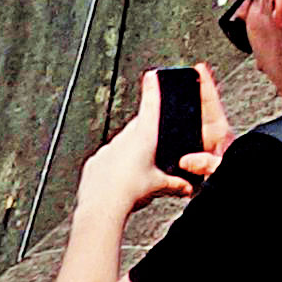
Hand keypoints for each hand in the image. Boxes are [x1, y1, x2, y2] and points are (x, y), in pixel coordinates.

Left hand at [77, 82, 224, 216]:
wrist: (102, 207)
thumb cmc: (132, 192)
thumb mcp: (159, 186)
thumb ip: (175, 183)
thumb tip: (188, 186)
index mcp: (144, 136)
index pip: (151, 105)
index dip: (153, 88)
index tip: (151, 75)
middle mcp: (124, 138)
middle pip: (137, 128)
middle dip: (145, 134)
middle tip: (152, 149)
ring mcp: (106, 150)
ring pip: (121, 145)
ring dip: (128, 153)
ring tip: (134, 173)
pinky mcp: (93, 163)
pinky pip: (106, 159)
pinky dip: (112, 165)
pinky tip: (117, 181)